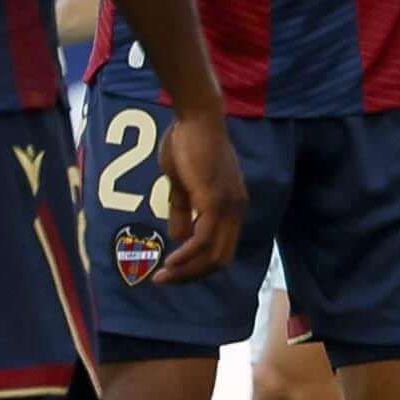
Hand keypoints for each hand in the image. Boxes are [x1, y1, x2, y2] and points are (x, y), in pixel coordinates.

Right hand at [152, 104, 248, 284]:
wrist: (196, 119)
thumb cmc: (188, 145)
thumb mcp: (183, 185)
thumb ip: (183, 211)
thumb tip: (178, 238)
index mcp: (232, 207)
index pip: (221, 250)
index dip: (197, 266)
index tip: (172, 271)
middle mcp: (236, 210)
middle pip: (220, 259)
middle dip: (192, 275)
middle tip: (164, 280)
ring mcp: (228, 205)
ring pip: (213, 254)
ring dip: (187, 270)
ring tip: (163, 276)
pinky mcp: (214, 199)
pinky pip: (204, 238)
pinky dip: (187, 256)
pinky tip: (170, 261)